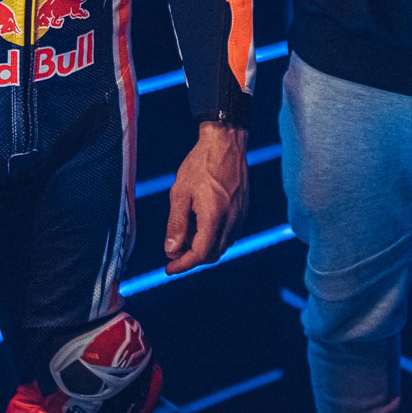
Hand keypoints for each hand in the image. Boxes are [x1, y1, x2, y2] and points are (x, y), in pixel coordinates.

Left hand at [165, 121, 248, 272]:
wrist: (226, 143)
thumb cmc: (201, 164)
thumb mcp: (180, 193)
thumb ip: (176, 224)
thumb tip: (171, 251)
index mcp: (214, 217)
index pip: (200, 254)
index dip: (183, 264)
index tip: (169, 269)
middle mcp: (232, 220)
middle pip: (212, 254)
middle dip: (191, 257)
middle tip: (173, 252)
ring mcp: (240, 216)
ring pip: (221, 246)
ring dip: (202, 247)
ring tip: (184, 233)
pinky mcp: (243, 211)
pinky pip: (229, 234)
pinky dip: (213, 237)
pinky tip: (199, 224)